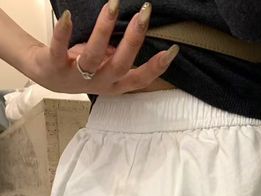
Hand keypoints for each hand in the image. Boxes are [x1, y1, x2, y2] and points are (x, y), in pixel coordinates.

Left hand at [24, 1, 178, 94]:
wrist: (47, 76)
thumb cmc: (81, 67)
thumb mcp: (105, 65)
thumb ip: (119, 54)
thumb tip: (134, 36)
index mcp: (114, 84)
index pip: (140, 79)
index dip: (156, 68)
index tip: (172, 50)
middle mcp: (99, 82)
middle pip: (121, 65)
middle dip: (134, 39)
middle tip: (144, 13)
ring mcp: (77, 77)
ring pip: (93, 56)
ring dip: (104, 30)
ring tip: (113, 5)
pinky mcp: (55, 67)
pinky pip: (59, 49)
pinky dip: (63, 32)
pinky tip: (68, 15)